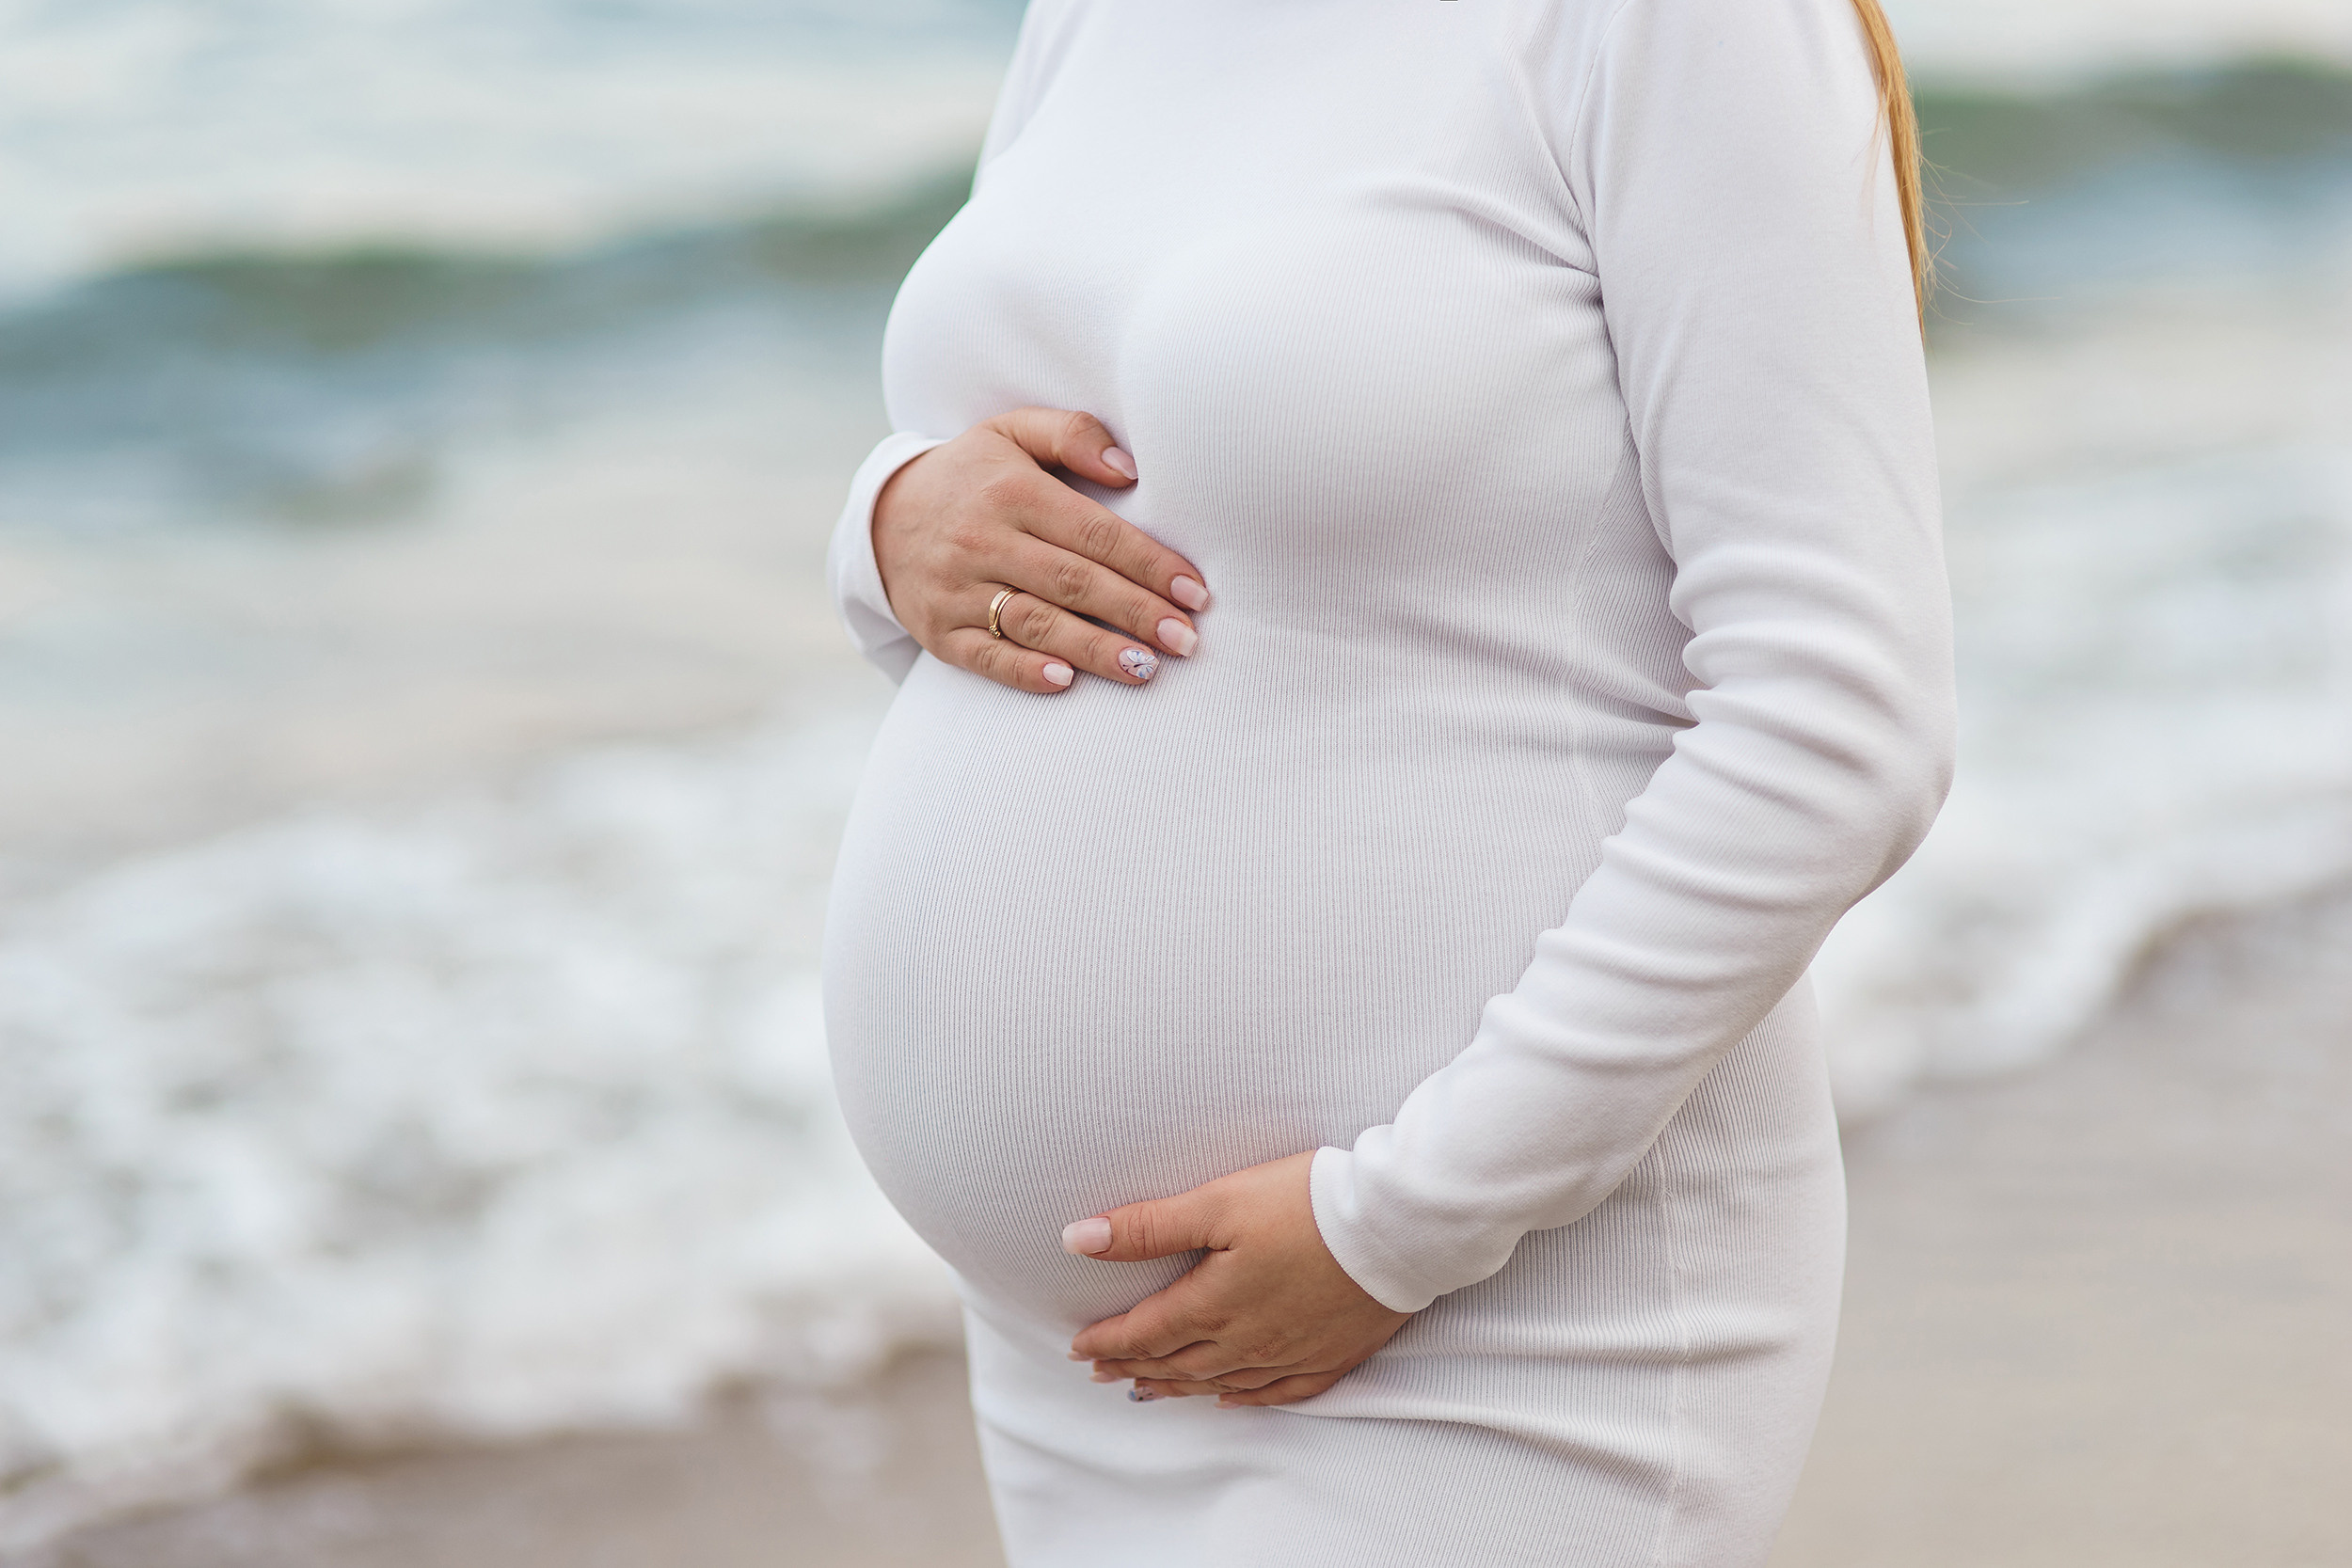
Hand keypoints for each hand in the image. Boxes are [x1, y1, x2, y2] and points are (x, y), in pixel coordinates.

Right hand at [873, 407, 1210, 693]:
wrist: (883, 519)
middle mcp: (982, 540)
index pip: (1094, 532)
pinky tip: (1067, 682)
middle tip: (1186, 639)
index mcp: (1011, 491)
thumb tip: (1129, 468)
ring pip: (1035, 623)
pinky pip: (985, 657)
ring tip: (1145, 668)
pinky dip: (1025, 671)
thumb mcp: (1012, 432)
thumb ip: (1073, 434)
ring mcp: (957, 590)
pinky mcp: (939, 632)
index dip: (1148, 563)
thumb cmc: (973, 476)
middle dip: (1135, 612)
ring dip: (1094, 649)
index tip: (1194, 592)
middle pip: (1073, 582)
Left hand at [1063, 1152, 1412, 1406]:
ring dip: (1178, 1386)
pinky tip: (1230, 1400)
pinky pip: (1278, 1393)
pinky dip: (1245, 1399)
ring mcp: (1291, 1354)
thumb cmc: (1309, 1205)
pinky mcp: (1331, 1356)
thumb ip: (1148, 1226)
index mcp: (1215, 1303)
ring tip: (1147, 1387)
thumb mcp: (1220, 1201)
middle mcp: (1247, 1341)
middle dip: (1133, 1364)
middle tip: (1100, 1370)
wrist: (1398, 1228)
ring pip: (1220, 1381)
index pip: (1146, 1331)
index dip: (1108, 1339)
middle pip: (1178, 1362)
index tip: (1077, 1346)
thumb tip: (1077, 1240)